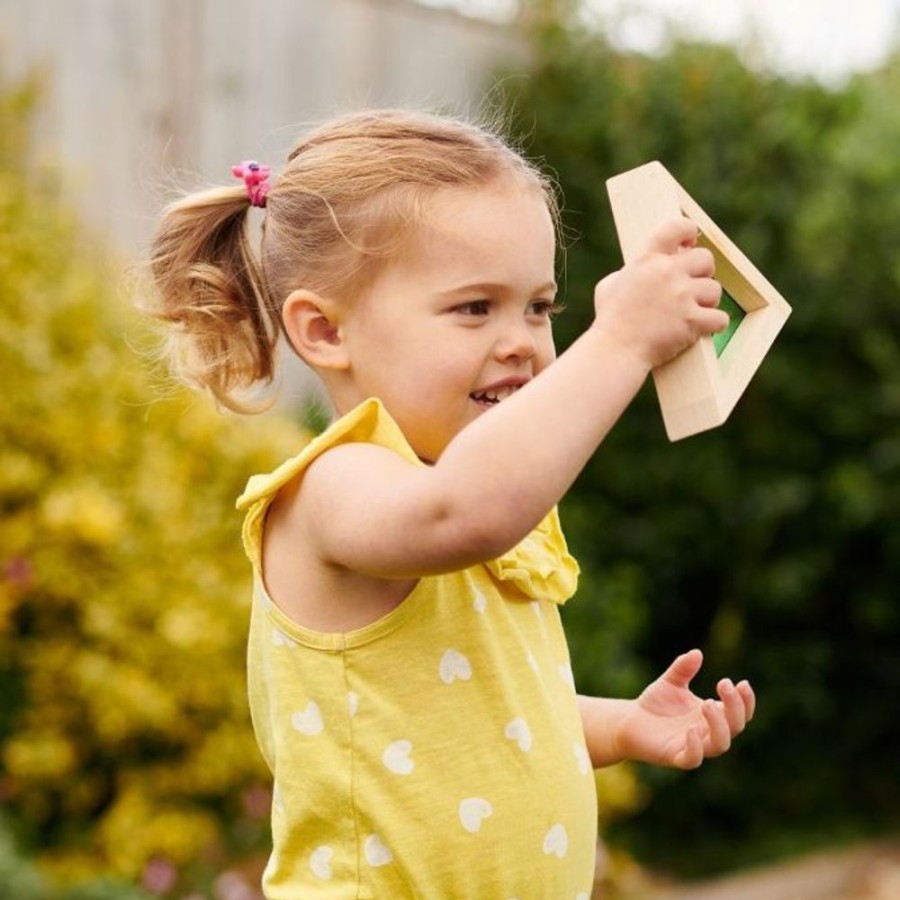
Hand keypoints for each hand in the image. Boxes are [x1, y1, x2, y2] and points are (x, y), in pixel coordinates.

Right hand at [592, 217, 727, 369]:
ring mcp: (682, 297)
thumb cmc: (610, 321)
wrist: (615, 351)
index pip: (676, 227)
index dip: (688, 231)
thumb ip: (630, 271)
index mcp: (646, 260)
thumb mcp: (610, 285)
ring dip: (707, 301)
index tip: (689, 242)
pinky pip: (720, 318)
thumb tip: (638, 269)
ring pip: (715, 290)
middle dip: (702, 273)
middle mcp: (667, 273)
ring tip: (693, 312)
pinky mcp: (693, 321)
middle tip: (692, 287)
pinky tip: (703, 328)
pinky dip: (714, 324)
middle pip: (706, 258)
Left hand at [614, 649, 755, 769]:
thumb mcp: (670, 681)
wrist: (630, 721)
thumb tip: (696, 652)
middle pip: (735, 727)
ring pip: (720, 745)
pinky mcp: (676, 757)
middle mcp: (708, 732)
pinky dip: (696, 747)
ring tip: (706, 703)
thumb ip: (683, 668)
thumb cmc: (656, 703)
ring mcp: (694, 746)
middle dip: (735, 707)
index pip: (740, 713)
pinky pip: (693, 759)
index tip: (742, 683)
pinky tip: (691, 730)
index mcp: (713, 715)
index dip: (746, 701)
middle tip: (723, 684)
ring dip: (719, 725)